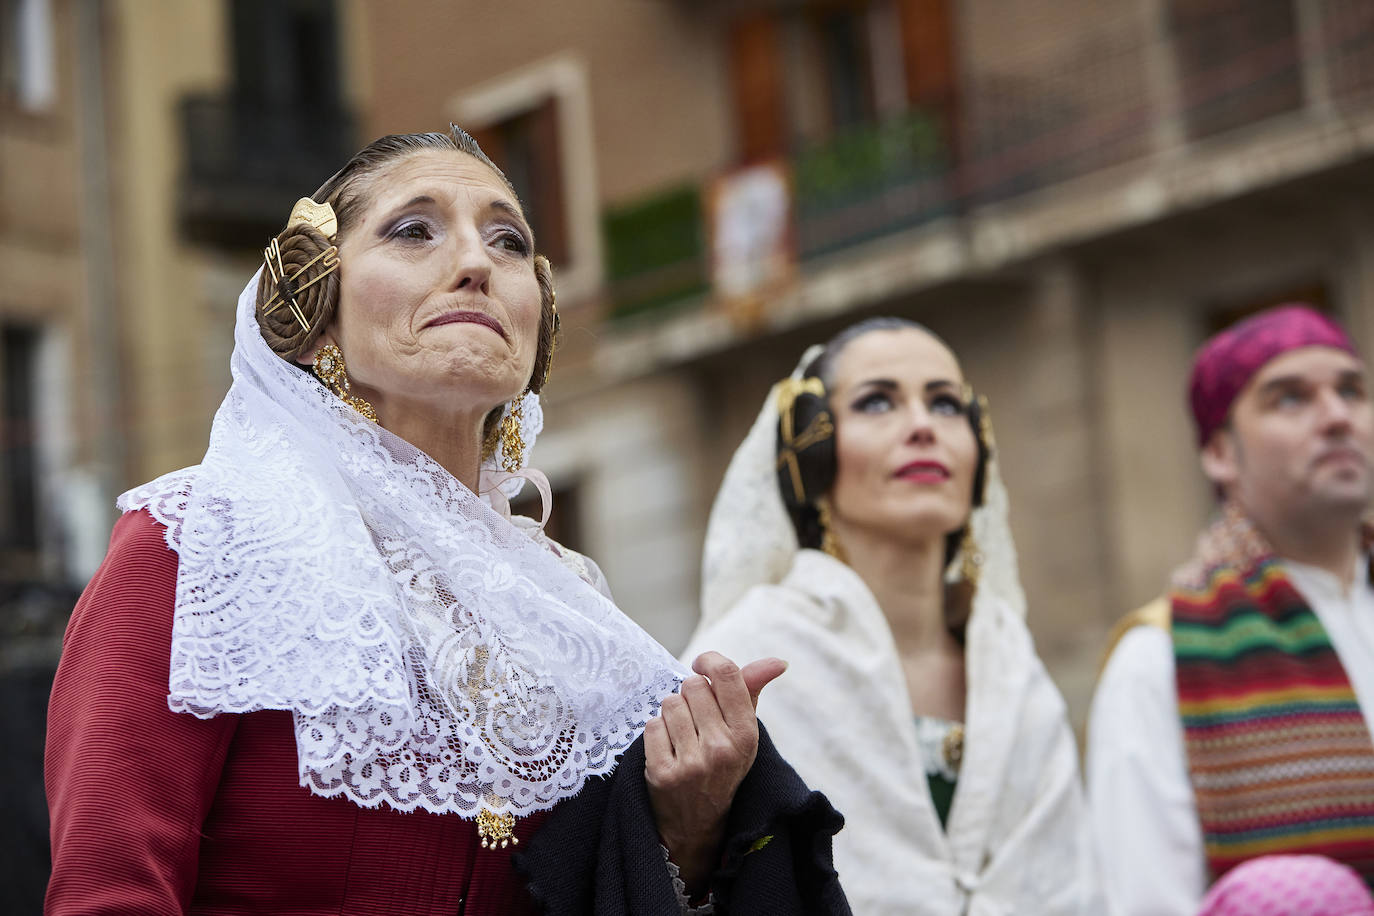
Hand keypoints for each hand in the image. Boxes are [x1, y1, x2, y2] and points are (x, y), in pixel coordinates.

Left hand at [645, 651, 786, 893]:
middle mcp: (721, 748)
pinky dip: (657, 732)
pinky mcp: (662, 772)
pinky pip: (652, 725)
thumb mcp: (743, 732)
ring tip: (683, 735)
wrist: (696, 823)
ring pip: (670, 703)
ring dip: (672, 713)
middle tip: (696, 718)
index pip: (726, 674)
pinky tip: (668, 749)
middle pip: (692, 686)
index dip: (709, 661)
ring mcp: (691, 763)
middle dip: (690, 695)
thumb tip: (778, 661)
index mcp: (745, 734)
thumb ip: (753, 691)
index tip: (702, 667)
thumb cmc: (722, 765)